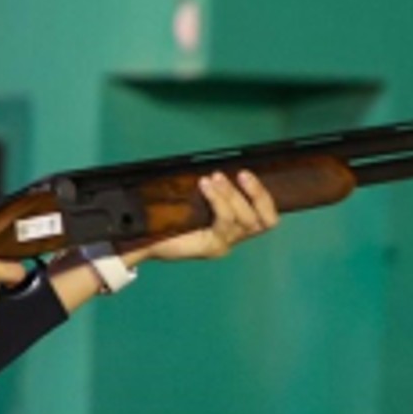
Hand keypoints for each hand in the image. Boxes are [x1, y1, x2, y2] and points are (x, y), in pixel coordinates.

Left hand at [130, 170, 280, 262]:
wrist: (145, 236)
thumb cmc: (170, 214)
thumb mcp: (196, 197)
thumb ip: (213, 188)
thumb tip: (221, 166)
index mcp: (235, 226)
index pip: (267, 218)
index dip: (264, 197)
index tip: (247, 174)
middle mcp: (234, 237)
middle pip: (261, 220)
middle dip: (255, 193)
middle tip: (241, 173)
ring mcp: (223, 244)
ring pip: (243, 220)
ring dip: (231, 194)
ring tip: (214, 178)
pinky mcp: (211, 247)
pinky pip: (223, 222)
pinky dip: (218, 201)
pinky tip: (205, 186)